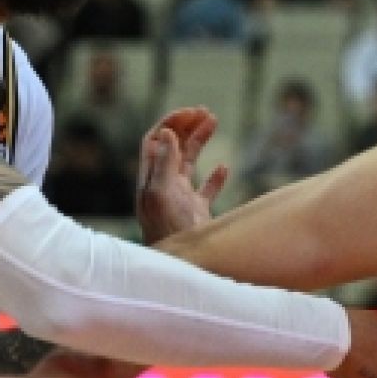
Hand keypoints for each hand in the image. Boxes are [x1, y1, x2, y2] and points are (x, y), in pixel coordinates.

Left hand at [137, 106, 228, 242]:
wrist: (181, 265)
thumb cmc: (166, 232)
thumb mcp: (161, 194)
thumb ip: (164, 163)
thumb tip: (166, 131)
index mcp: (151, 178)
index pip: (155, 141)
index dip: (170, 123)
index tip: (189, 112)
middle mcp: (164, 185)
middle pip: (173, 147)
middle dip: (187, 126)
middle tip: (205, 112)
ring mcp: (181, 199)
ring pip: (190, 162)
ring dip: (200, 140)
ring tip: (214, 121)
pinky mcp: (196, 213)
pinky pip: (206, 190)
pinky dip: (216, 177)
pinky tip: (225, 167)